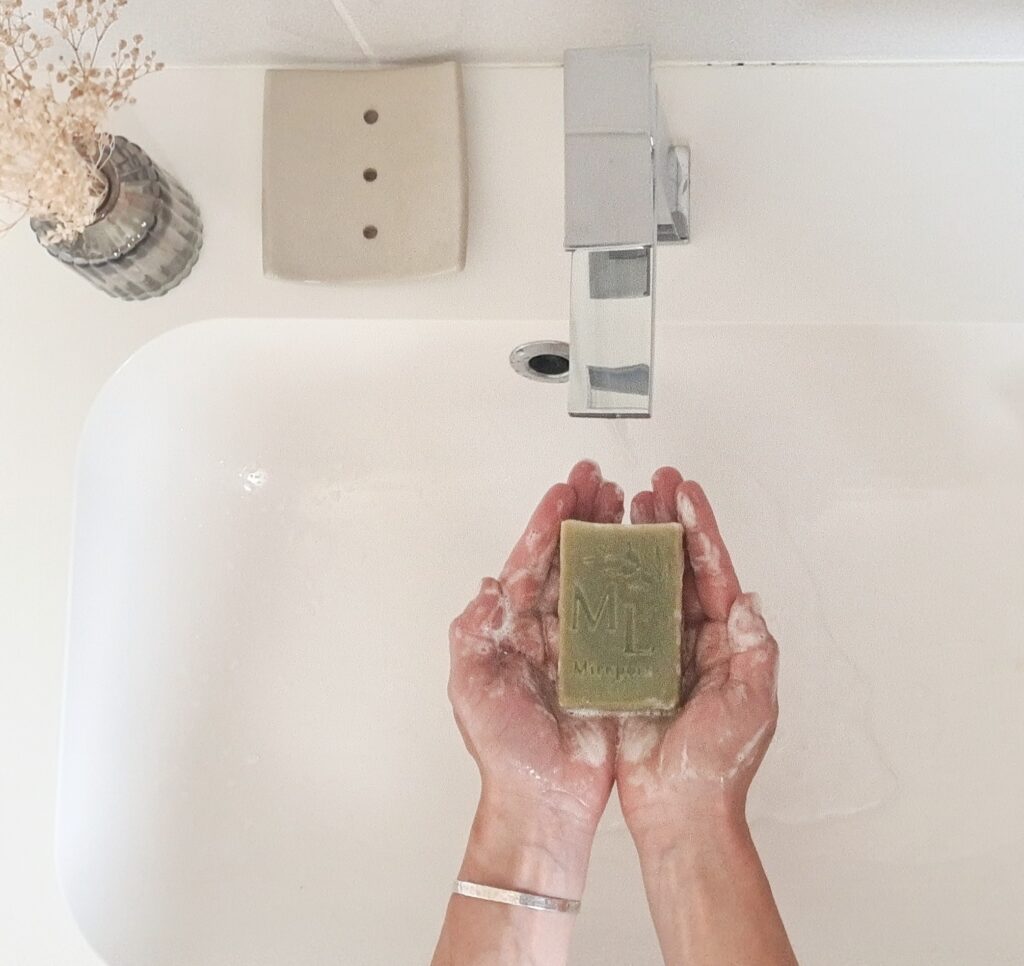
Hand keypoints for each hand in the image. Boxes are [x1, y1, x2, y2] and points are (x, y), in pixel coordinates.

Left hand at [448, 460, 624, 842]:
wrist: (544, 800)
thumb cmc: (503, 751)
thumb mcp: (470, 689)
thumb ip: (473, 635)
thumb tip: (487, 586)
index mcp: (516, 626)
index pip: (531, 561)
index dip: (546, 524)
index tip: (563, 492)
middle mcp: (552, 627)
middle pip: (569, 557)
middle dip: (583, 516)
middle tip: (598, 481)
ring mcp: (587, 643)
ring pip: (602, 576)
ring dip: (613, 536)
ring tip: (627, 502)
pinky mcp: (618, 664)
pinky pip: (633, 614)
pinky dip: (642, 581)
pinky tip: (653, 554)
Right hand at [616, 467, 779, 846]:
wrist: (678, 813)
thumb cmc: (718, 766)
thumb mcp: (752, 705)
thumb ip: (753, 652)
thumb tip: (749, 600)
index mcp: (726, 640)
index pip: (714, 571)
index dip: (699, 528)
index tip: (684, 492)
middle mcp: (691, 637)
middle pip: (677, 566)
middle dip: (665, 522)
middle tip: (651, 484)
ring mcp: (656, 650)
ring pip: (644, 582)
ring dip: (634, 543)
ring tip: (621, 507)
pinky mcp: (623, 666)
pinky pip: (612, 617)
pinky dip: (603, 584)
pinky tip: (591, 557)